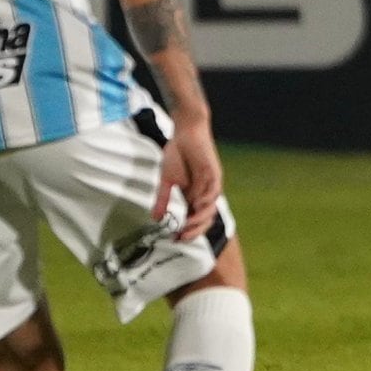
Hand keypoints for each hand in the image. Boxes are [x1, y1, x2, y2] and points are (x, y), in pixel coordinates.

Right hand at [153, 115, 223, 241]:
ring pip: (210, 208)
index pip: (195, 220)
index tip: (174, 239)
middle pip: (205, 219)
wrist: (185, 132)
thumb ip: (163, 199)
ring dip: (199, 219)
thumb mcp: (166, 181)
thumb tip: (155, 218)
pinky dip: (207, 200)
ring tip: (187, 225)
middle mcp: (204, 194)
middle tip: (182, 237)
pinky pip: (214, 191)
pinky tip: (197, 205)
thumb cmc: (177, 154)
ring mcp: (211, 185)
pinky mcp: (214, 174)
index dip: (187, 231)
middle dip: (194, 230)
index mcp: (194, 197)